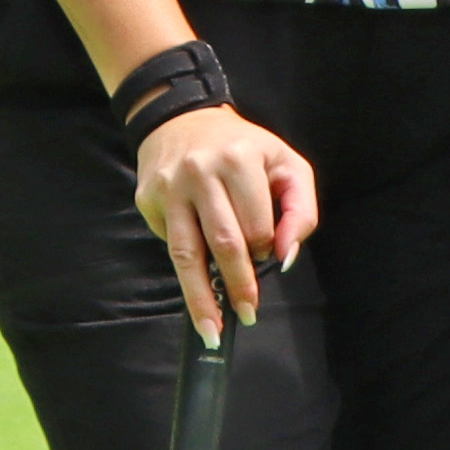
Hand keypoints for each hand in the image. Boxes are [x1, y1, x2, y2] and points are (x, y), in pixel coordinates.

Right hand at [135, 103, 316, 338]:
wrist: (180, 118)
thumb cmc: (243, 148)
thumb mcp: (286, 164)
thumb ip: (300, 210)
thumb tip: (286, 257)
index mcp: (240, 160)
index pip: (258, 225)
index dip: (266, 248)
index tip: (266, 255)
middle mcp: (201, 172)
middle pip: (223, 244)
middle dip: (238, 286)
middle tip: (248, 314)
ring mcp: (169, 187)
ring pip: (186, 255)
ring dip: (200, 298)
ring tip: (211, 331)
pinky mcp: (148, 199)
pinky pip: (170, 244)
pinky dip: (185, 267)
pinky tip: (195, 283)